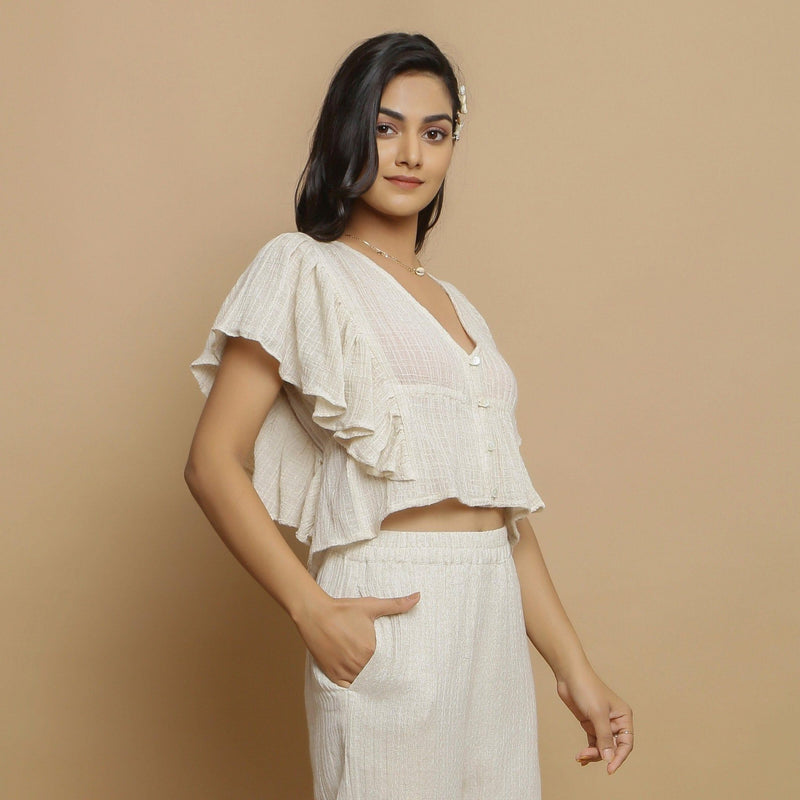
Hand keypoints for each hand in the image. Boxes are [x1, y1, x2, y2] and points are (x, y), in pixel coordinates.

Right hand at [295, 590, 419, 687]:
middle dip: (380, 674)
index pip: (388, 665)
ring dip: (368, 680)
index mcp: (371, 650)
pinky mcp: (332, 674)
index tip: (396, 666)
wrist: (314, 613)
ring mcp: (344, 670)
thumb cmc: (343, 609)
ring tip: (374, 678)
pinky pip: (347, 688)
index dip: (392, 665)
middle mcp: (359, 663)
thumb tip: (418, 596)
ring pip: (362, 683)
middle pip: (375, 675)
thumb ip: (396, 604)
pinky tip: (358, 681)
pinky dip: (353, 686)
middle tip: (387, 674)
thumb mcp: (371, 606)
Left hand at [556, 663, 633, 774]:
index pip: (626, 744)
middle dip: (601, 754)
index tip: (609, 769)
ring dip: (592, 753)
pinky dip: (588, 750)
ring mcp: (602, 723)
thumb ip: (604, 737)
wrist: (569, 675)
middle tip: (585, 755)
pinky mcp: (590, 723)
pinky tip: (581, 757)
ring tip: (580, 755)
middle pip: (613, 747)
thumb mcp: (597, 714)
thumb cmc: (587, 689)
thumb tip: (609, 759)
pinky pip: (593, 742)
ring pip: (602, 747)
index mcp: (624, 717)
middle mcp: (615, 722)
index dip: (619, 758)